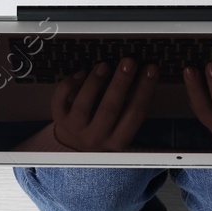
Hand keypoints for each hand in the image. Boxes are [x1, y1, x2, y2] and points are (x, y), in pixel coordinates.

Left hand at [17, 57, 159, 151]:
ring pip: (83, 104)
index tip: (152, 69)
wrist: (75, 149)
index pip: (135, 115)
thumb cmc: (105, 132)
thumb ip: (133, 109)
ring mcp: (75, 128)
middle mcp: (96, 137)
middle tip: (129, 61)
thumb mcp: (122, 129)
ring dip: (94, 82)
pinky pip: (60, 100)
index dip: (145, 90)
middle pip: (109, 109)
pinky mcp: (59, 119)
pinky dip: (69, 85)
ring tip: (104, 65)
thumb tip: (150, 81)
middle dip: (121, 83)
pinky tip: (81, 72)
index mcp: (118, 141)